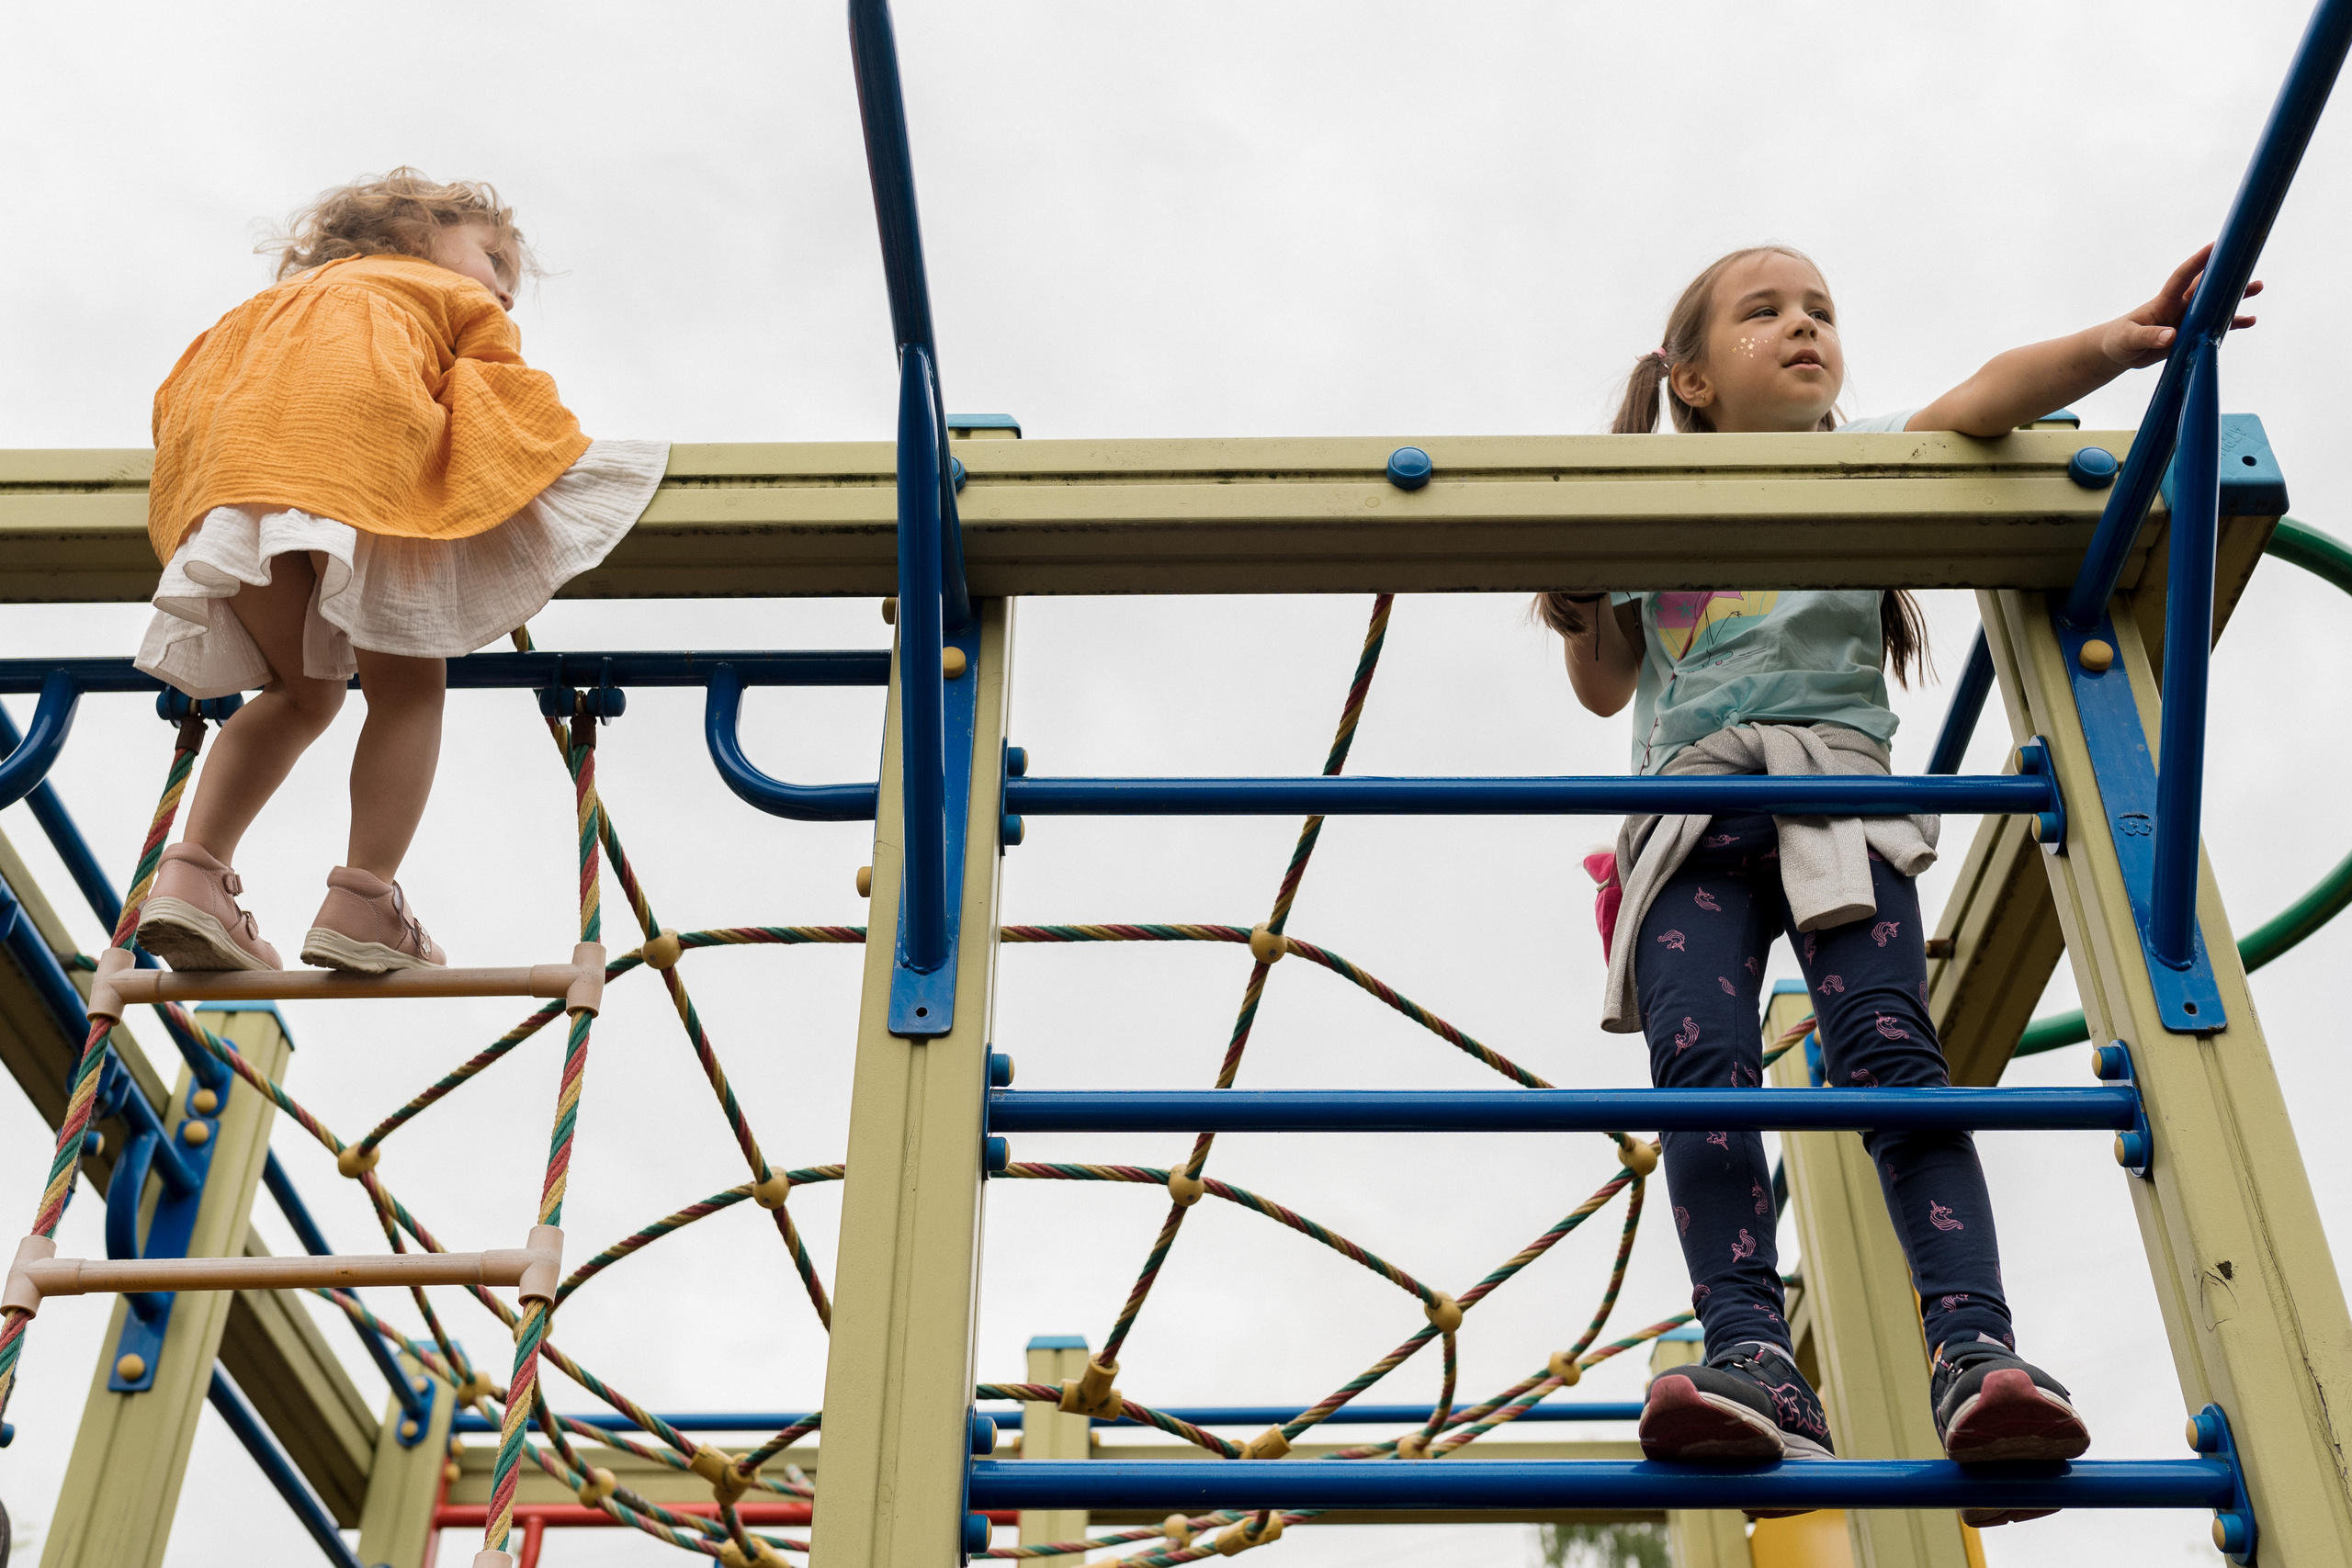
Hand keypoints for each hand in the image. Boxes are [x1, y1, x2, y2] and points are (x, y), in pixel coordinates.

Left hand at [2098, 244, 2262, 368]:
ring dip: (2236, 297)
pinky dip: (2232, 324)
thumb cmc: (2119, 340)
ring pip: (2216, 305)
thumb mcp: (2129, 339)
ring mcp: (2187, 319)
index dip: (2198, 261)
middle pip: (2207, 288)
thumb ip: (2148, 337)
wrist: (2118, 353)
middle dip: (2227, 277)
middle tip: (2249, 268)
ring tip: (2257, 288)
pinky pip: (2216, 327)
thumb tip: (2171, 336)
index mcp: (2163, 302)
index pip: (2182, 277)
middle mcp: (2179, 307)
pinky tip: (2250, 320)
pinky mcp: (2190, 334)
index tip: (2215, 245)